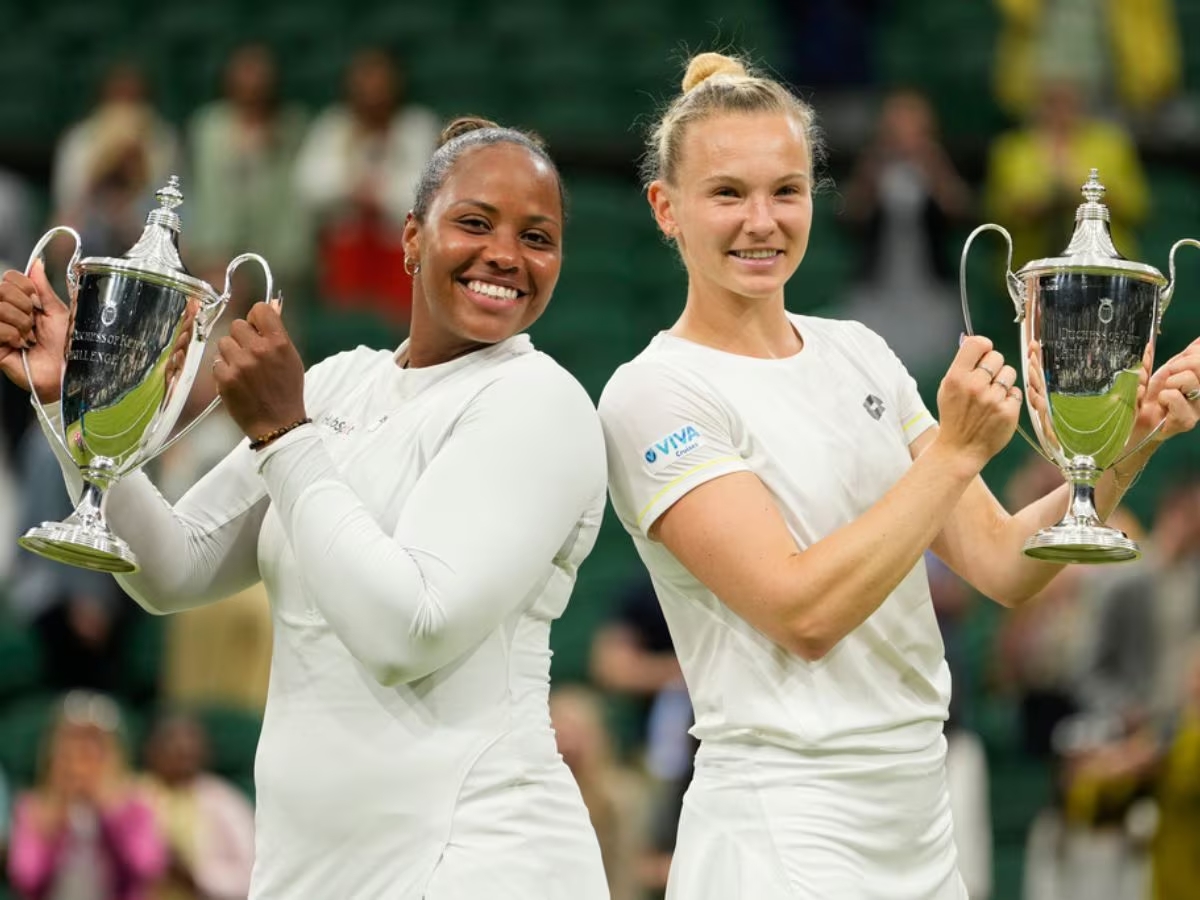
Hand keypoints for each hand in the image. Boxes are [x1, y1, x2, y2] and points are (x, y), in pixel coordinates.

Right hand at [0, 260, 69, 401]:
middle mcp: (8, 313)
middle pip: (0, 289)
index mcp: (23, 303)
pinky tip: (21, 345)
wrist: (68, 373)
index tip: (38, 301)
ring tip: (30, 336)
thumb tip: (36, 264)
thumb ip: (44, 288)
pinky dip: (12, 335)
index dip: (25, 286)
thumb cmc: (67, 347)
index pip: (9, 278)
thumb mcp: (59, 312)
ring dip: (20, 321)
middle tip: (34, 322)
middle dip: (23, 304)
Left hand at [212, 300, 306, 440]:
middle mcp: (259, 350)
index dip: (256, 318)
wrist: (278, 424)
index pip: (260, 309)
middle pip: (237, 325)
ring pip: (224, 343)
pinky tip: (236, 381)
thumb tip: (272, 307)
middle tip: (249, 353)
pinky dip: (224, 371)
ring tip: (243, 369)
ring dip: (231, 354)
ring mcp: (240, 365)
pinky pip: (216, 363)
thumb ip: (278, 334)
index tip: (257, 328)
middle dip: (242, 337)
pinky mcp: (225, 379)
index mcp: (279, 343)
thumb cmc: (287, 391)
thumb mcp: (292, 359)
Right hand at [934, 335, 1021, 470]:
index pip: (977, 344)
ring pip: (1009, 372)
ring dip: (1003, 382)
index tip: (984, 353)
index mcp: (956, 378)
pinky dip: (1009, 399)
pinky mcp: (1008, 411)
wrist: (959, 449)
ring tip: (992, 396)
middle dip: (994, 366)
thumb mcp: (947, 389)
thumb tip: (975, 343)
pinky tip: (997, 409)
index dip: (983, 346)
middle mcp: (974, 386)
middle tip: (986, 381)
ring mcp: (992, 399)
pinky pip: (1016, 392)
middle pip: (997, 356)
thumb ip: (961, 367)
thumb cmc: (954, 417)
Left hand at [1129, 337, 1199, 443]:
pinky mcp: (1186, 421)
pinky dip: (1163, 396)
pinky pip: (1174, 396)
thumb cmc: (1144, 400)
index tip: (1176, 361)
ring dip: (1169, 382)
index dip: (1192, 352)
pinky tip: (1161, 404)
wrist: (1132, 427)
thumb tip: (1188, 341)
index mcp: (1195, 379)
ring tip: (1161, 393)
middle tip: (1166, 377)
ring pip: (1189, 378)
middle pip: (1198, 365)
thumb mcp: (1153, 374)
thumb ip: (1168, 357)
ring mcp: (1197, 408)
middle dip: (1177, 366)